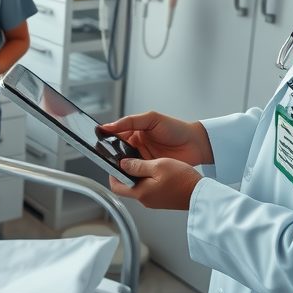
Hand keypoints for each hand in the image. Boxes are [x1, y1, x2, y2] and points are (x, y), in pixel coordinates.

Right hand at [98, 110, 212, 165]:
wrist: (195, 144)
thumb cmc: (176, 128)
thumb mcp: (151, 119)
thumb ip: (130, 121)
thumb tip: (109, 125)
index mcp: (135, 132)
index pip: (116, 136)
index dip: (106, 139)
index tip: (97, 141)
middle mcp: (137, 146)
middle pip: (118, 152)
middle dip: (111, 155)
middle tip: (104, 157)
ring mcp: (143, 159)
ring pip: (126, 164)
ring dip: (121, 166)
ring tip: (114, 166)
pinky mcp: (150, 170)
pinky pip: (137, 173)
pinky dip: (132, 174)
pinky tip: (127, 174)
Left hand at [107, 158, 202, 210]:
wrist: (201, 194)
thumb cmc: (183, 181)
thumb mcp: (159, 165)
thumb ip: (138, 165)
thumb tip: (123, 164)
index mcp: (141, 192)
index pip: (116, 186)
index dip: (112, 174)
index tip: (114, 163)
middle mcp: (145, 200)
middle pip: (127, 186)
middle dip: (125, 173)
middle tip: (129, 159)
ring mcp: (154, 201)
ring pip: (138, 186)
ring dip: (138, 175)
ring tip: (144, 161)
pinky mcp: (161, 199)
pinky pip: (149, 188)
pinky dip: (148, 179)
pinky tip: (156, 169)